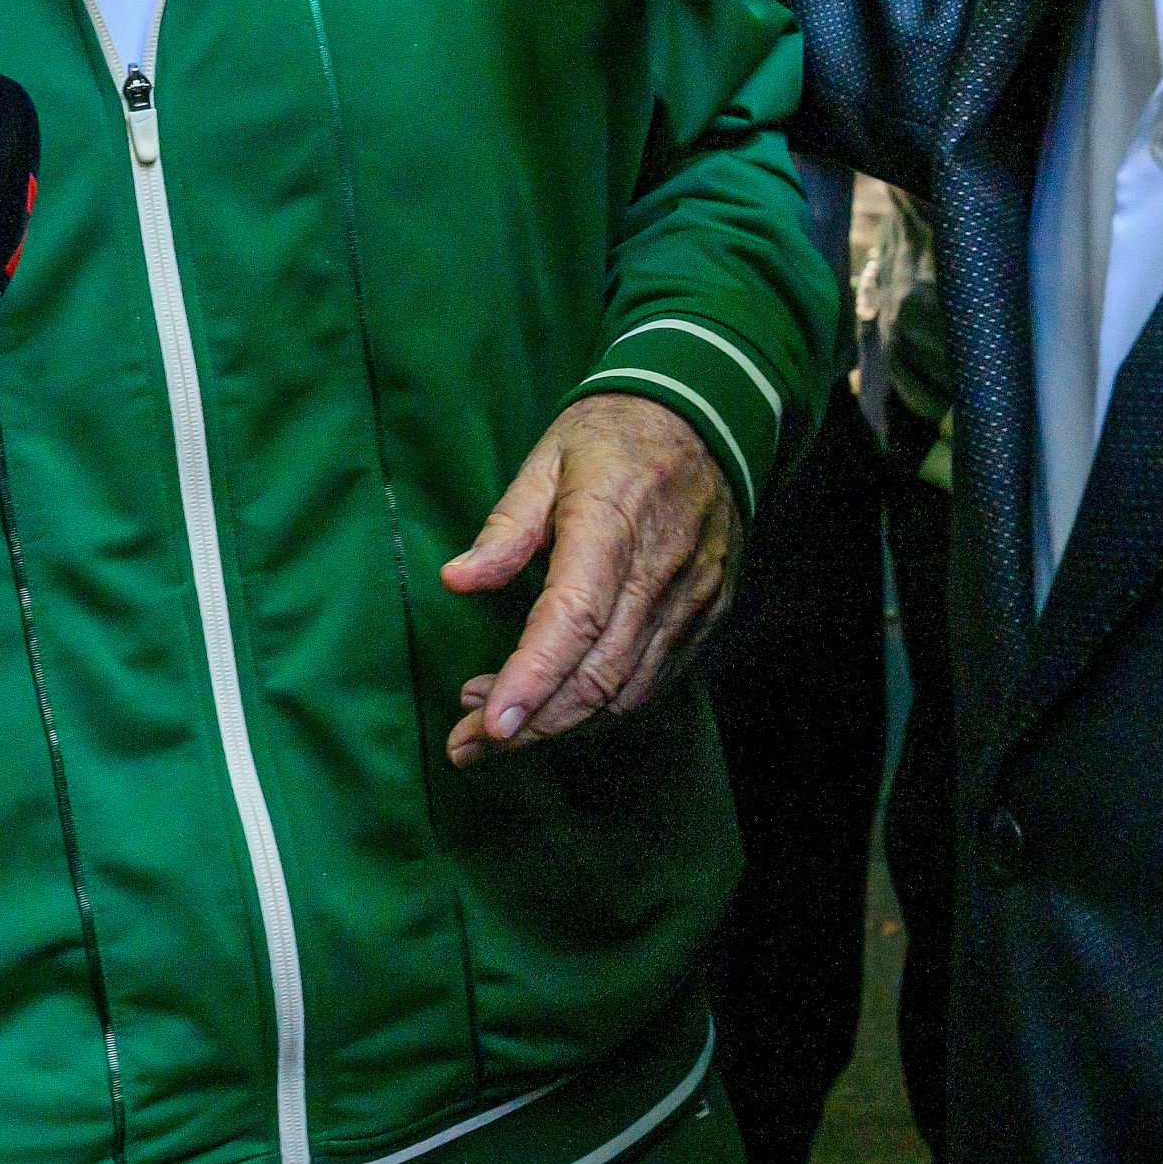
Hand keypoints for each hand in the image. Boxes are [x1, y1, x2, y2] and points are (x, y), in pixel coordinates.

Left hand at [438, 392, 740, 763]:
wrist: (707, 419)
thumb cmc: (612, 438)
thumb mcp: (547, 460)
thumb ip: (505, 527)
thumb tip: (456, 580)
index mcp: (611, 526)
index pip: (572, 621)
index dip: (531, 680)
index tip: (488, 726)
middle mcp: (659, 574)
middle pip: (597, 676)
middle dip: (530, 724)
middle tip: (467, 743)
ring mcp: (692, 600)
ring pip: (626, 691)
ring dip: (559, 721)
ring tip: (494, 720)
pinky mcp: (707, 614)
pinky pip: (654, 681)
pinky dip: (601, 706)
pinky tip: (554, 702)